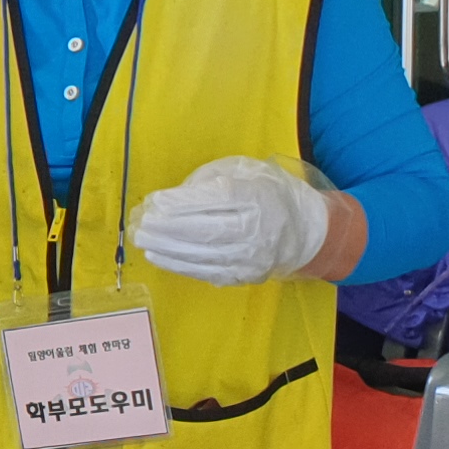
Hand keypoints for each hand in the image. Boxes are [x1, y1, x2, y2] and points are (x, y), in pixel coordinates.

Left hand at [131, 154, 332, 285]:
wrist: (306, 232)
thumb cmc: (268, 194)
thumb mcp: (245, 172)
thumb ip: (210, 180)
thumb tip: (172, 197)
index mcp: (259, 197)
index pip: (219, 199)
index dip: (185, 201)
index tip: (156, 200)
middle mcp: (258, 230)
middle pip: (207, 230)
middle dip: (169, 228)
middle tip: (142, 225)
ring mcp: (251, 257)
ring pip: (204, 255)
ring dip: (168, 249)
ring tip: (143, 240)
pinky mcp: (244, 275)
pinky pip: (207, 272)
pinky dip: (179, 265)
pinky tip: (158, 256)